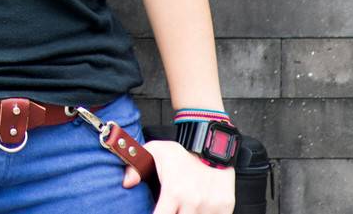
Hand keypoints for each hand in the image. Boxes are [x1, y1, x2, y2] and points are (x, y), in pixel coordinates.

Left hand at [120, 139, 234, 213]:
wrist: (214, 145)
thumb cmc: (184, 151)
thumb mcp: (155, 151)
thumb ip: (136, 166)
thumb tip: (126, 183)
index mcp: (174, 192)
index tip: (156, 212)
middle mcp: (192, 202)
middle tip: (172, 208)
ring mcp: (211, 207)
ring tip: (183, 207)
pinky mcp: (225, 208)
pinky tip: (199, 209)